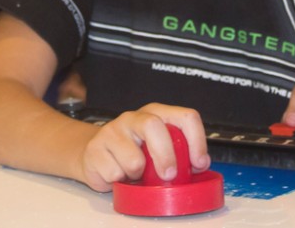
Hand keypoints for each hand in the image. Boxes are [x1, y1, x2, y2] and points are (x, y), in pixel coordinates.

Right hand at [78, 103, 209, 191]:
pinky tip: (117, 174)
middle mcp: (134, 117)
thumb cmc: (133, 153)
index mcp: (156, 113)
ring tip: (133, 173)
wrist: (96, 155)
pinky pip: (114, 173)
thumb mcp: (159, 149)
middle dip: (165, 155)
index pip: (185, 116)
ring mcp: (112, 130)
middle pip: (154, 126)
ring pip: (133, 159)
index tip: (199, 163)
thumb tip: (199, 165)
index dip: (196, 141)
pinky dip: (119, 181)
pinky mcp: (95, 148)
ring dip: (137, 175)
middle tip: (169, 175)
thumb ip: (179, 153)